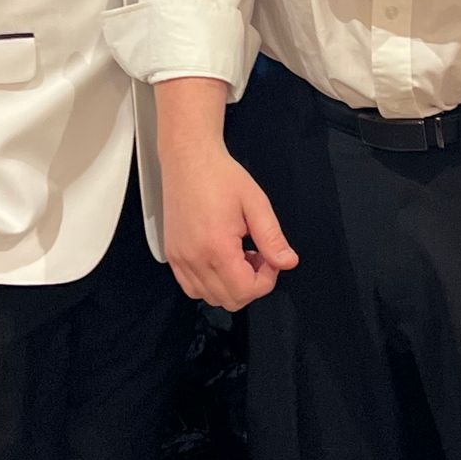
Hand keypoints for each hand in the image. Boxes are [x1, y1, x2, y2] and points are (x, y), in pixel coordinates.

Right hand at [162, 143, 297, 309]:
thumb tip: (288, 263)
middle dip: (251, 284)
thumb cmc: (221, 176)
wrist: (189, 159)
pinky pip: (192, 287)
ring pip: (210, 297)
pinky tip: (221, 259)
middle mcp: (193, 258)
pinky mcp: (172, 256)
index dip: (267, 280)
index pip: (246, 290)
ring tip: (239, 255)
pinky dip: (210, 283)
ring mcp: (179, 259)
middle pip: (229, 300)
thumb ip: (272, 238)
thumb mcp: (256, 203)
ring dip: (231, 285)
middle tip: (258, 255)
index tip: (271, 257)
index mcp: (216, 246)